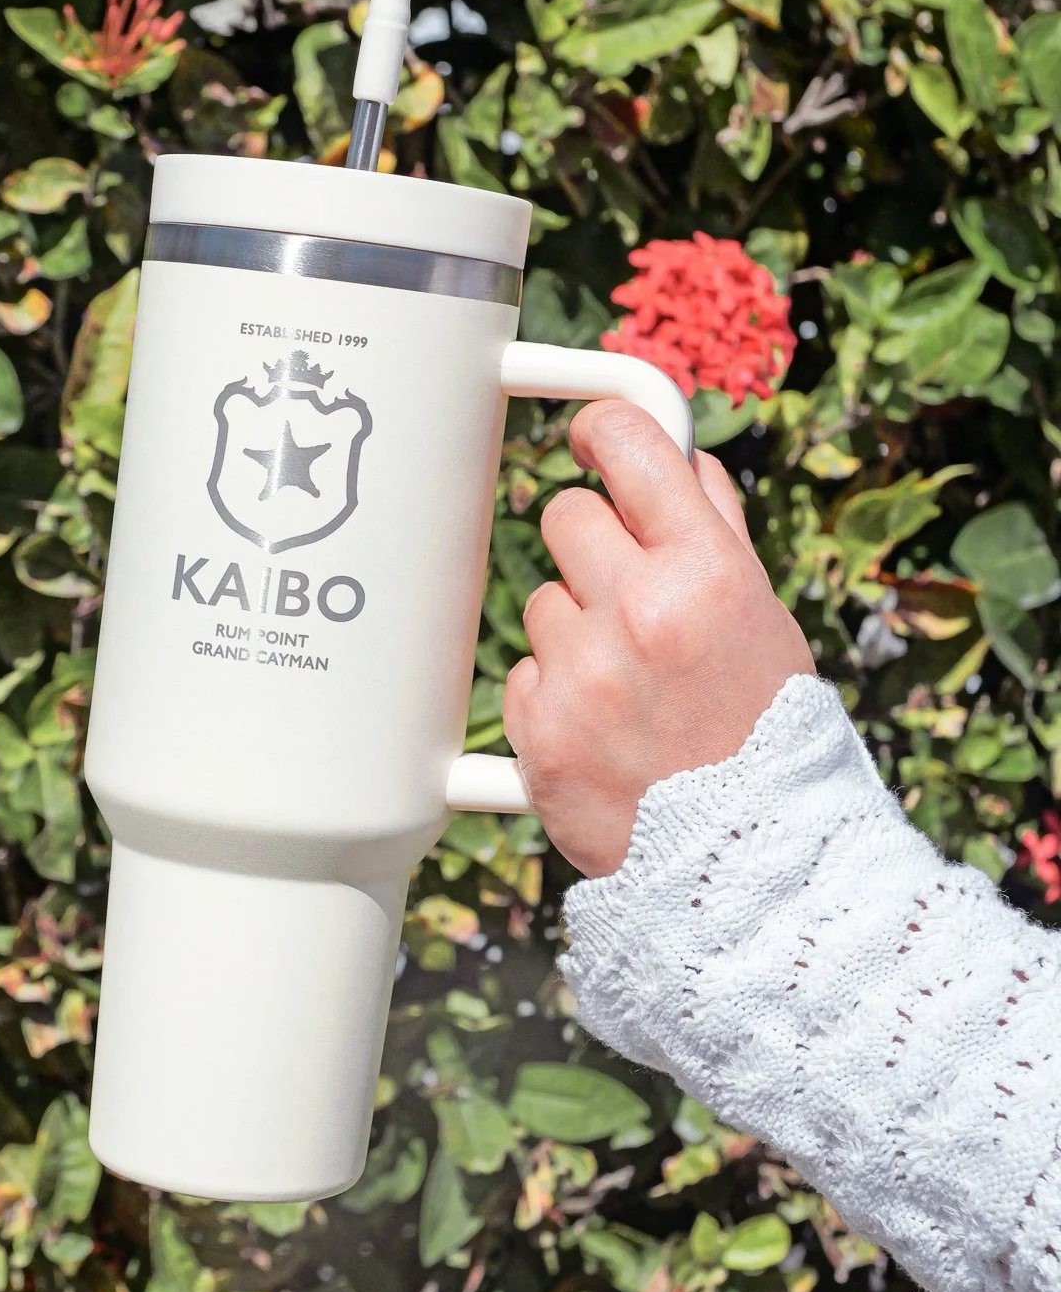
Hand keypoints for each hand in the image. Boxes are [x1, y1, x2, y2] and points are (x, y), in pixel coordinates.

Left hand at [503, 399, 814, 878]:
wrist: (748, 862)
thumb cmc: (766, 731)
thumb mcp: (764, 617)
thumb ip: (716, 527)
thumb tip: (677, 455)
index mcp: (705, 572)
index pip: (629, 444)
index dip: (603, 430)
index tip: (593, 437)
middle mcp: (639, 612)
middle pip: (565, 515)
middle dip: (594, 548)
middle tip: (631, 598)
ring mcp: (582, 673)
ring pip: (542, 601)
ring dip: (576, 630)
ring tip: (631, 686)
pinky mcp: (539, 730)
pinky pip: (526, 673)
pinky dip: (557, 694)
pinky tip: (606, 729)